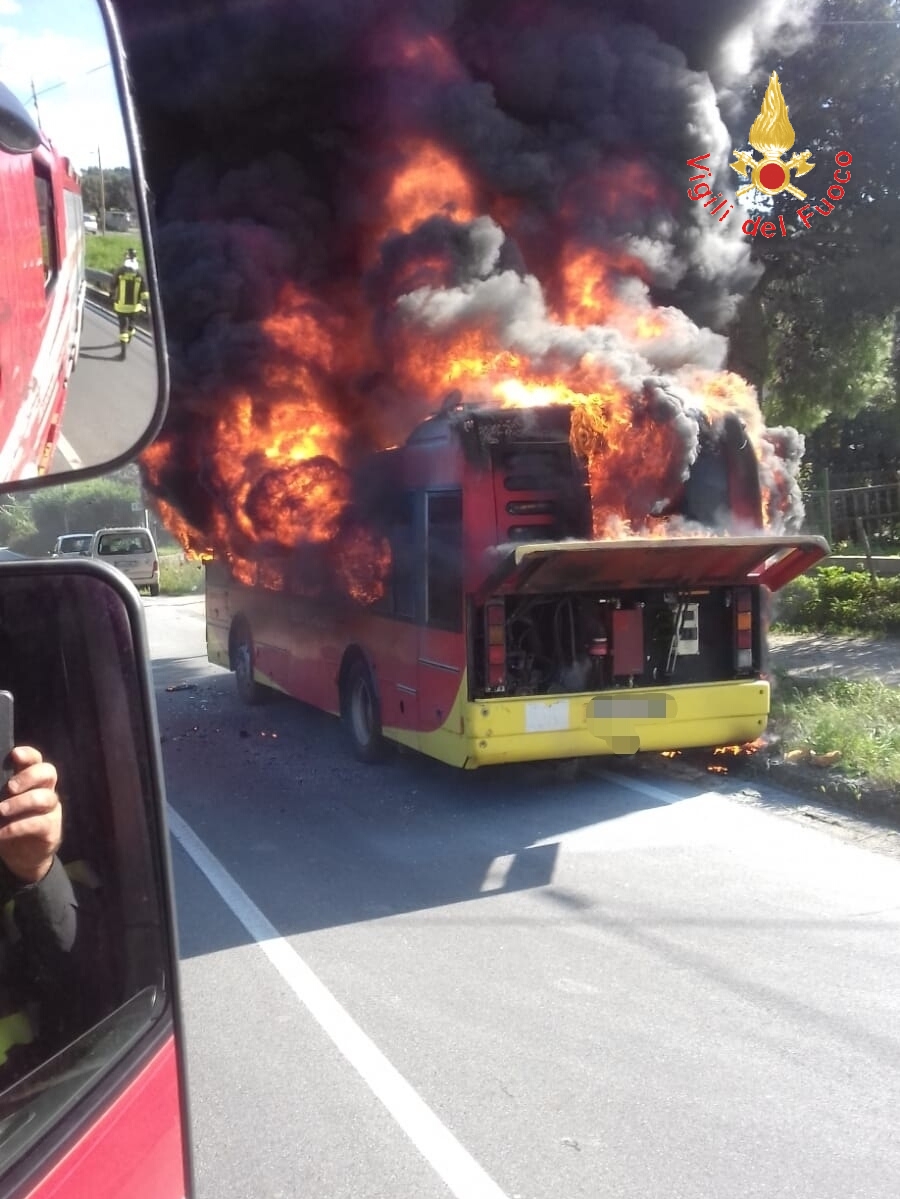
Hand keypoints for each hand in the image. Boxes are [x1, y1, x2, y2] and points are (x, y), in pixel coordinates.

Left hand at [0, 748, 61, 884]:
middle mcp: (45, 790)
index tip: (14, 755)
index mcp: (32, 780)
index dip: (28, 755)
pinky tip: (1, 833)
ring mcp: (51, 809)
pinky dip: (16, 827)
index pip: (35, 760)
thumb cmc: (7, 823)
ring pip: (45, 797)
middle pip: (48, 772)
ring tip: (1, 811)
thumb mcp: (3, 804)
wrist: (22, 857)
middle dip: (29, 776)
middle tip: (10, 787)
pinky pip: (38, 823)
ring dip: (20, 803)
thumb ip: (0, 792)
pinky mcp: (51, 829)